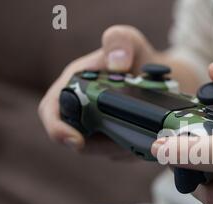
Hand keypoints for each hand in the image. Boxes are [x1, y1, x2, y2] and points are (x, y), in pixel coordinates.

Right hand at [38, 25, 155, 153]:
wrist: (160, 76)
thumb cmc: (136, 56)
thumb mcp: (130, 40)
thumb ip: (120, 41)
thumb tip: (117, 64)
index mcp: (73, 84)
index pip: (52, 111)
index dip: (57, 129)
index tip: (76, 141)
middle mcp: (81, 109)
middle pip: (77, 140)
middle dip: (100, 145)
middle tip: (125, 141)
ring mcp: (97, 128)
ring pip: (100, 151)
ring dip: (119, 148)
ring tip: (141, 134)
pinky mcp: (113, 141)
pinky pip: (118, 154)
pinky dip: (131, 150)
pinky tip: (146, 138)